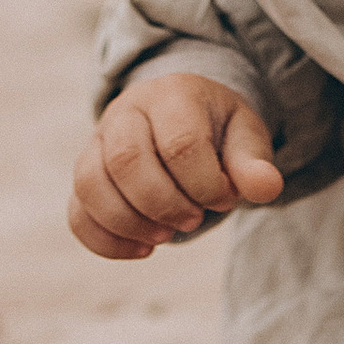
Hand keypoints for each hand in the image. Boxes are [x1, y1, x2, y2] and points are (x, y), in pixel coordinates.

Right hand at [69, 72, 284, 263]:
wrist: (183, 117)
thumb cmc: (217, 130)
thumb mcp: (244, 135)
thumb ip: (253, 161)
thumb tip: (266, 188)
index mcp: (172, 94)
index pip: (179, 143)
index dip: (204, 184)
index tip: (225, 198)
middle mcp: (126, 111)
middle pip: (126, 160)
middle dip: (163, 204)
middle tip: (193, 221)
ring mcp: (98, 142)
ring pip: (91, 184)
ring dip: (130, 223)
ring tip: (165, 237)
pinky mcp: (86, 175)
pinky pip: (77, 212)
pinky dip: (105, 241)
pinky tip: (142, 250)